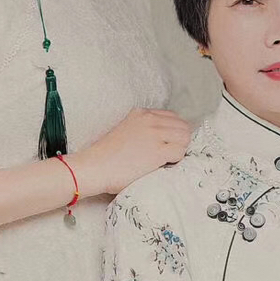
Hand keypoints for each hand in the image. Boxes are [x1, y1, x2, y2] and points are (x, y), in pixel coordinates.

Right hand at [70, 108, 191, 196]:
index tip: (168, 143)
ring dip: (179, 149)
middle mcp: (149, 119)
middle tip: (169, 153)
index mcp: (141, 113)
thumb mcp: (126, 130)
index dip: (174, 132)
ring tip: (166, 159)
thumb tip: (164, 138)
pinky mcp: (157, 151)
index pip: (173, 117)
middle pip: (183, 126)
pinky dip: (175, 160)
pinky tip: (163, 164)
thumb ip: (143, 128)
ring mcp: (154, 134)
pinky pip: (180, 152)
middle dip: (180, 140)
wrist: (95, 167)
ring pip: (185, 137)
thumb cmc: (107, 155)